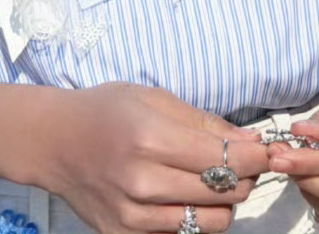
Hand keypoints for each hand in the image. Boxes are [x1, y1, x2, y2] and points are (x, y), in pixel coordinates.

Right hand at [38, 82, 271, 233]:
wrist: (54, 141)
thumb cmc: (107, 110)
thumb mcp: (155, 98)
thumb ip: (205, 123)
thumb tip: (253, 143)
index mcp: (151, 138)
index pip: (228, 160)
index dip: (257, 156)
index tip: (264, 149)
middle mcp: (143, 182)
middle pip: (226, 193)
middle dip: (246, 177)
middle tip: (240, 161)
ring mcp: (133, 216)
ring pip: (213, 222)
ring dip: (225, 202)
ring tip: (214, 180)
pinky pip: (183, 232)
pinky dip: (196, 216)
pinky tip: (186, 194)